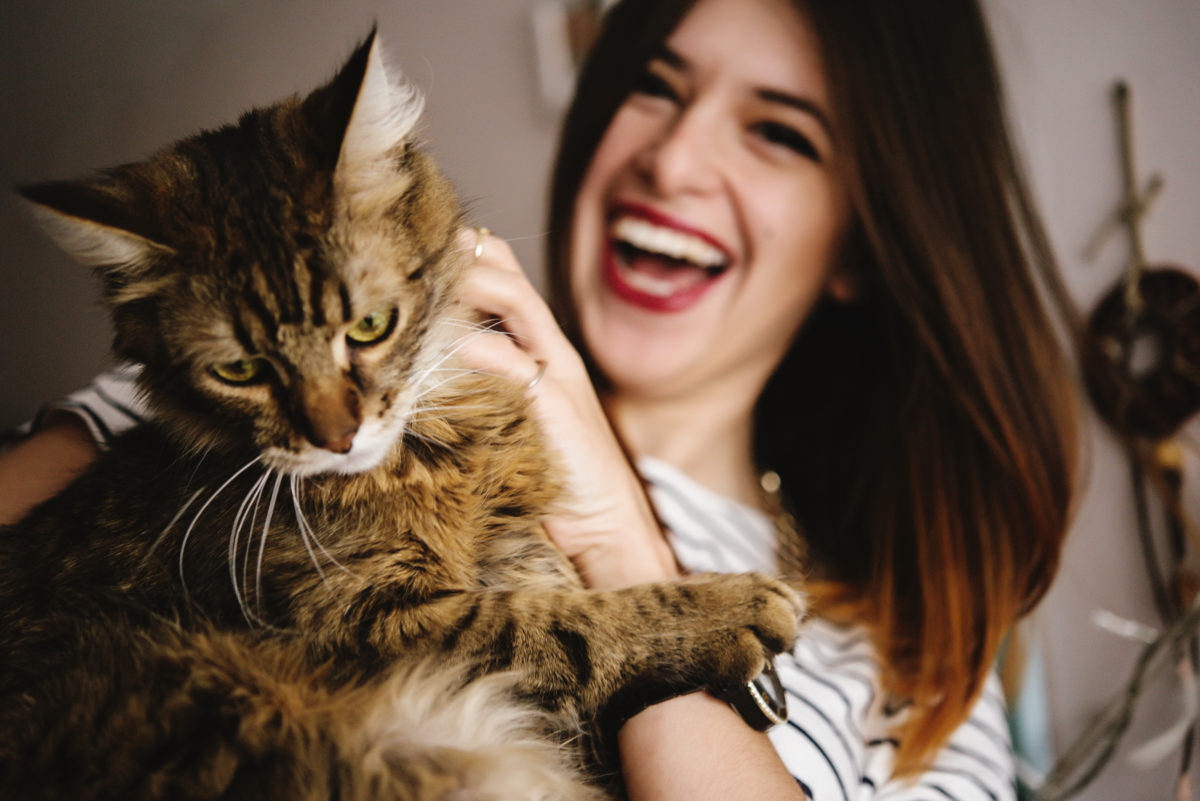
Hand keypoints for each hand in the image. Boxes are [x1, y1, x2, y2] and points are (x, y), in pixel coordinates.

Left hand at [452, 228, 678, 588]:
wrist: (608, 526)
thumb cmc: (557, 480)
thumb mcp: (522, 424)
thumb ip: (490, 392)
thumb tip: (432, 378)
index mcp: (545, 352)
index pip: (508, 279)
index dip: (467, 257)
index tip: (421, 251)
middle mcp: (553, 352)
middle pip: (506, 277)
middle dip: (459, 259)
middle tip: (411, 257)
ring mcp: (556, 374)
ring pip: (510, 301)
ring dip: (461, 287)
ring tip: (417, 289)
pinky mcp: (552, 405)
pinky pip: (505, 358)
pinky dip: (467, 347)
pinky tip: (433, 350)